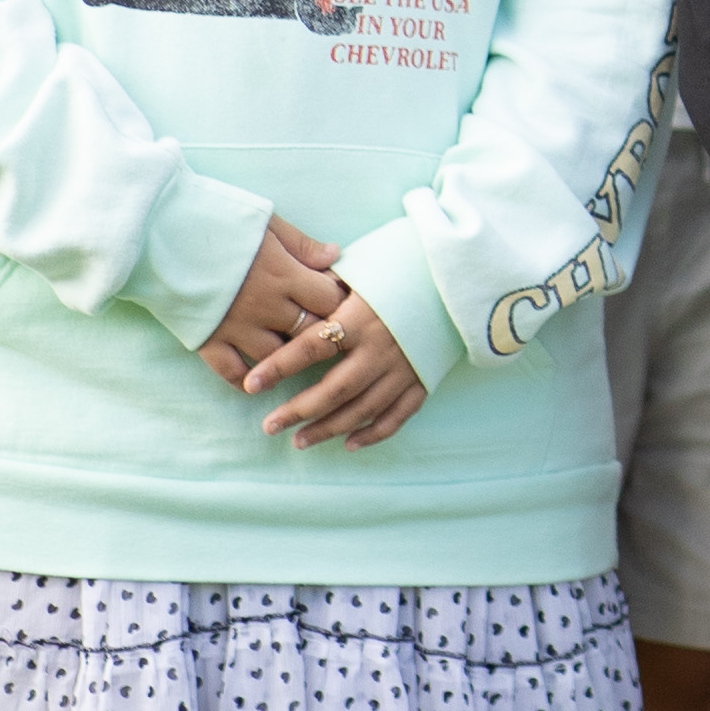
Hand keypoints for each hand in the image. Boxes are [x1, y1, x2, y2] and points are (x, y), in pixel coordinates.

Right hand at [195, 218, 353, 391]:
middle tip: (324, 330)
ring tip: (293, 352)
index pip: (330, 301)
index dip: (340, 301)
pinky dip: (248, 380)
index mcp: (283, 273)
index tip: (339, 299)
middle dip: (321, 331)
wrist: (155, 230)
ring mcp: (235, 327)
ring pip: (278, 357)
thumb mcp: (264, 222)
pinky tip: (258, 380)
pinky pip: (233, 372)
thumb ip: (300, 243)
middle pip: (310, 332)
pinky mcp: (207, 339)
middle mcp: (265, 305)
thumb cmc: (213, 218)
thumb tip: (334, 256)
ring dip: (288, 356)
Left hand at [240, 274, 427, 448]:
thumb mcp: (365, 267)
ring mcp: (405, 368)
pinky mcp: (423, 379)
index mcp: (362, 317)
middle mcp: (381, 348)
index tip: (250, 384)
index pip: (311, 346)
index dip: (278, 366)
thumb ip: (328, 283)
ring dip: (329, 428)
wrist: (459, 277)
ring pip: (362, 409)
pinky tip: (349, 444)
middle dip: (299, 410)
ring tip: (299, 442)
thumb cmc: (405, 266)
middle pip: (334, 389)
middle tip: (269, 426)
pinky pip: (397, 415)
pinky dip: (374, 433)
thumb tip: (293, 286)